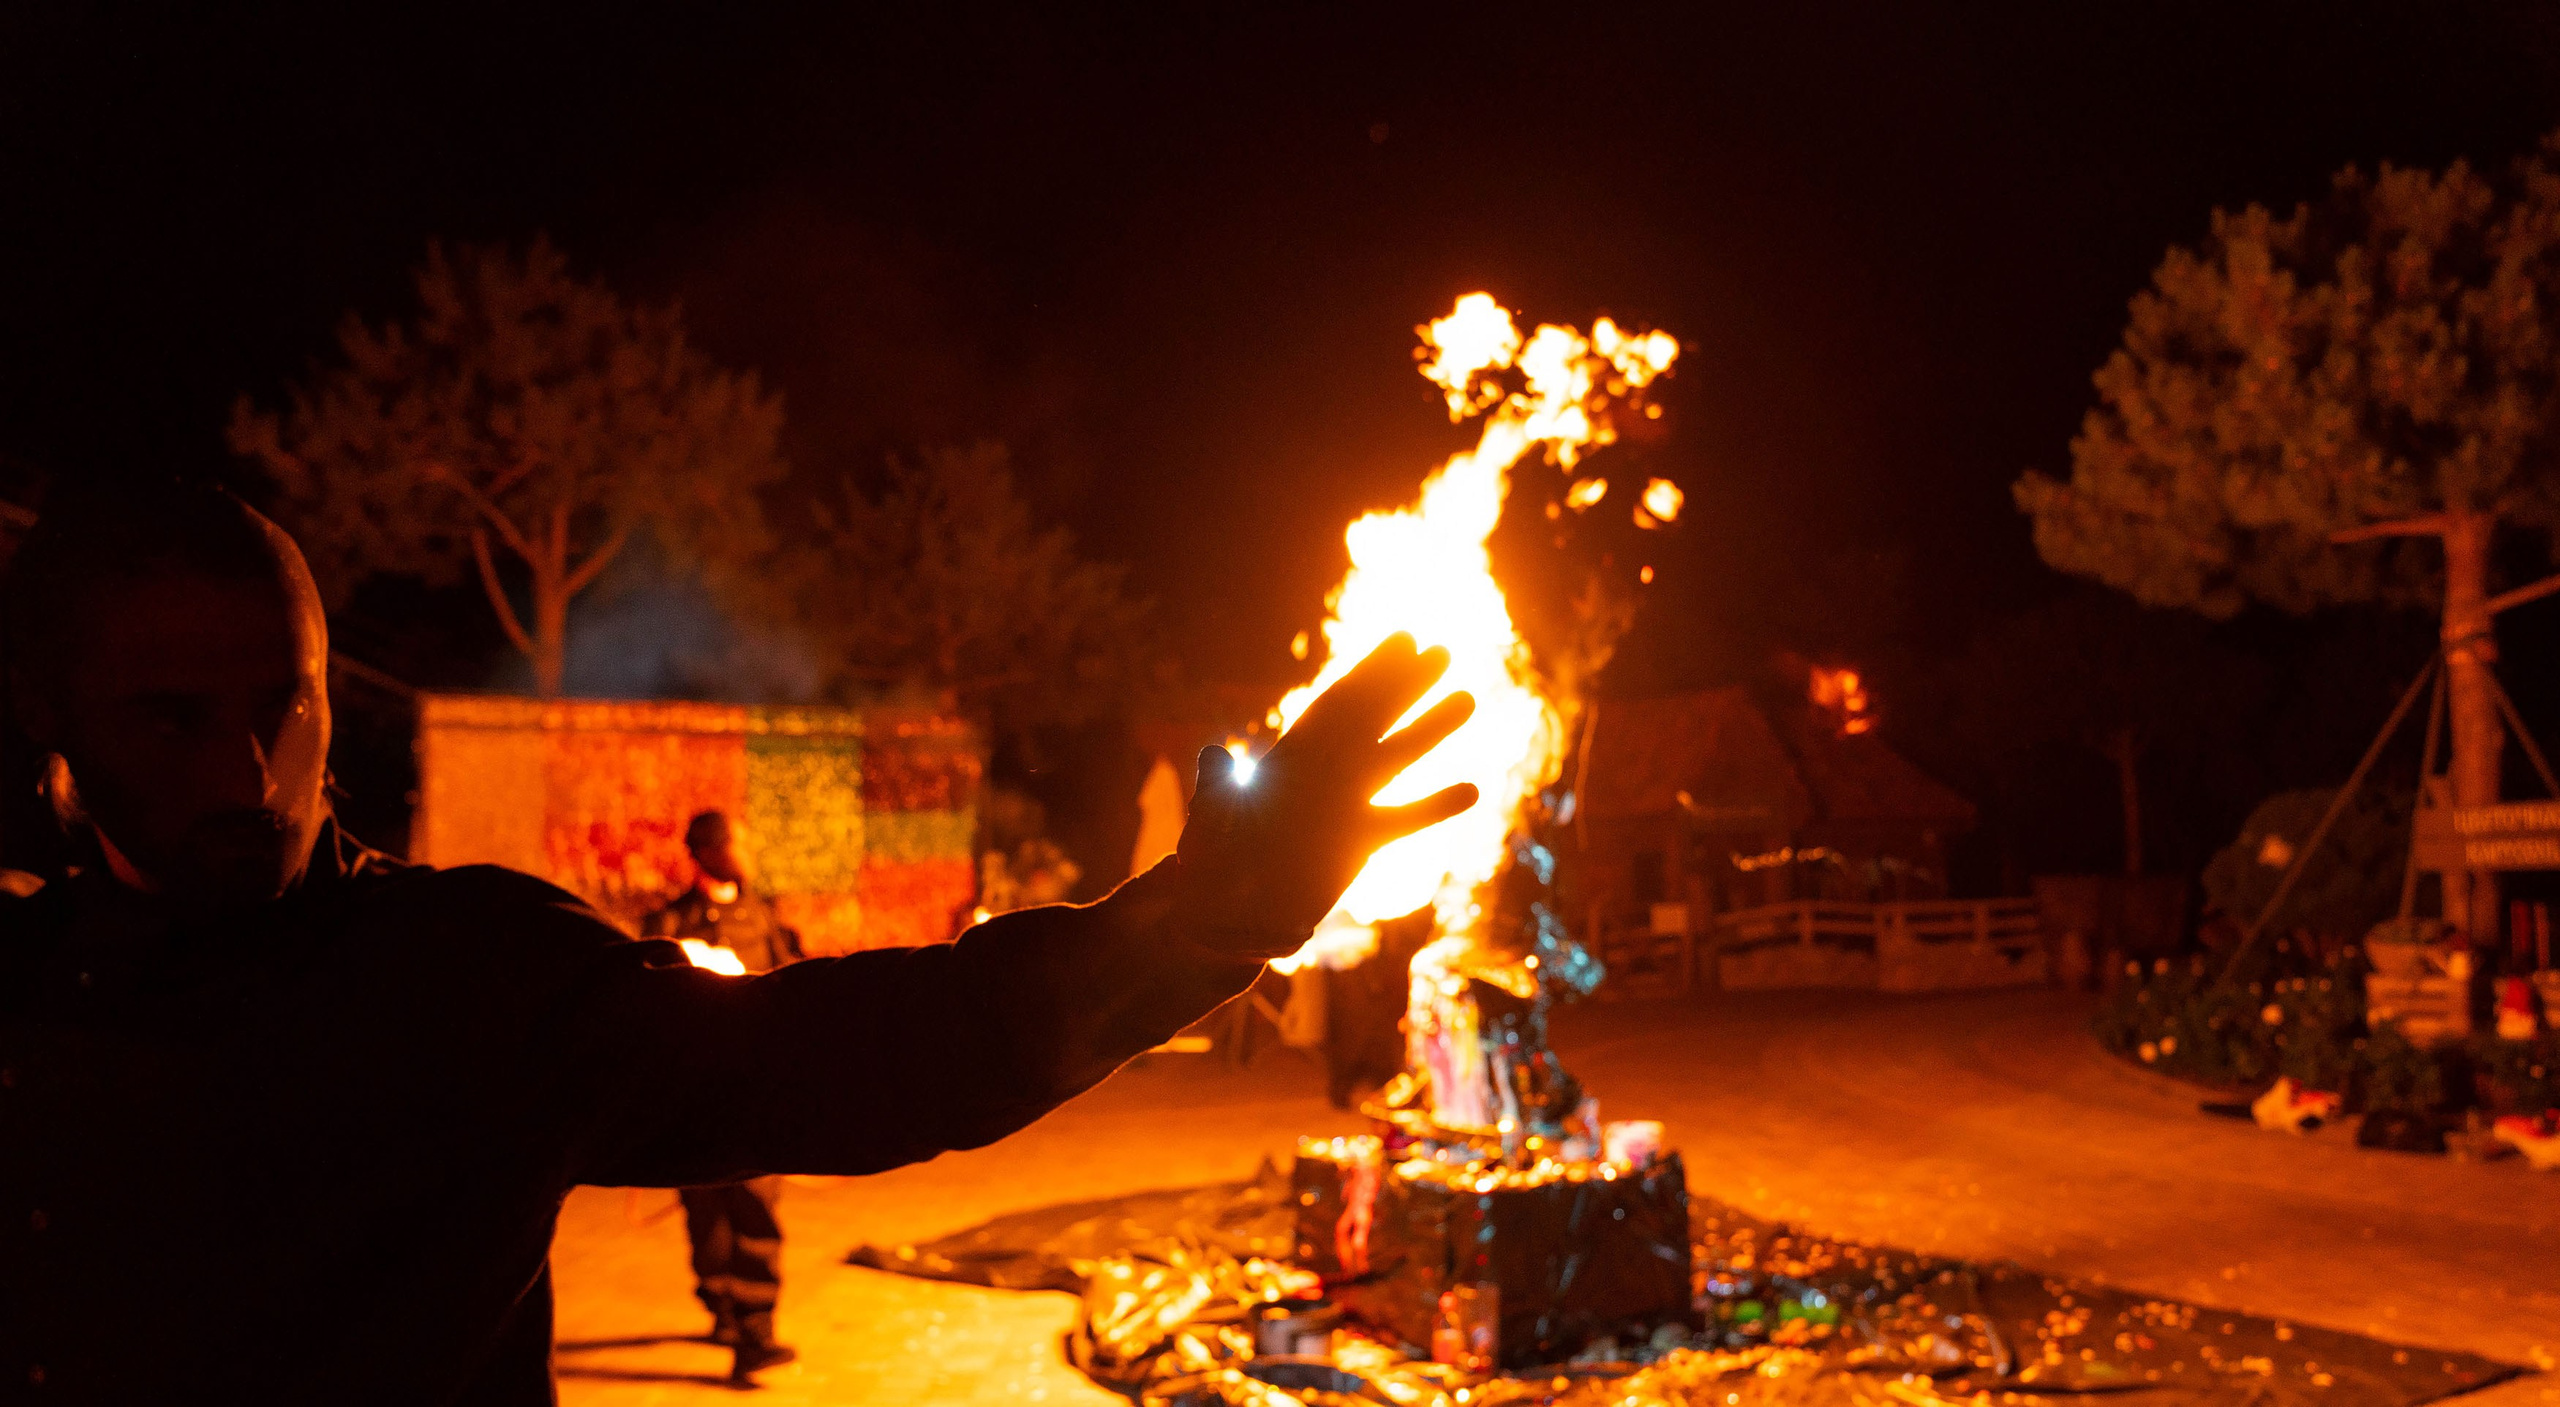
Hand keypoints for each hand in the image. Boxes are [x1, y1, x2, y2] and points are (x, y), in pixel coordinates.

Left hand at [1173, 633, 1477, 961]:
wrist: (1229, 913)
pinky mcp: (1361, 840)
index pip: (1338, 704)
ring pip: (1396, 759)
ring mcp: (1347, 803)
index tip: (1405, 640)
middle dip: (1407, 685)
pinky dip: (1435, 806)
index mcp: (1291, 756)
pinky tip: (1473, 790)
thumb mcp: (1211, 823)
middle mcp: (1324, 771)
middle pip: (1373, 718)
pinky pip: (1404, 818)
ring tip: (1467, 700)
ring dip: (1431, 731)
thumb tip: (1213, 757)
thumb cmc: (1211, 864)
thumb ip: (1221, 790)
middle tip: (1445, 652)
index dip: (1372, 671)